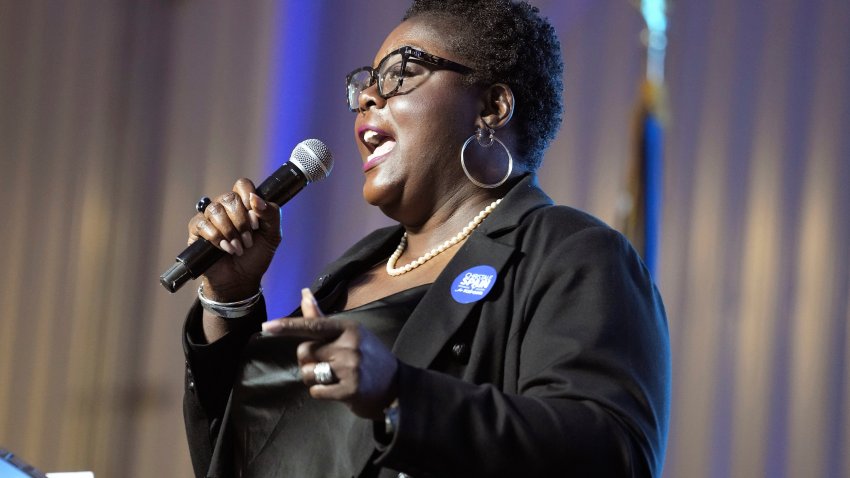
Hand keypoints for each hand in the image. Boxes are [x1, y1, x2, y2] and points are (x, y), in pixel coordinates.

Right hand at [187, 179, 280, 300]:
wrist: (242, 279)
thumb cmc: (256, 255)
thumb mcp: (273, 235)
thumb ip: (271, 214)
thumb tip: (256, 199)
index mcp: (244, 204)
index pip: (242, 184)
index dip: (249, 198)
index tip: (256, 220)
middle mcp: (226, 207)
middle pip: (229, 198)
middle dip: (241, 221)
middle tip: (248, 240)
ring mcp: (210, 218)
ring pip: (215, 210)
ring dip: (230, 231)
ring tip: (237, 248)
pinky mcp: (197, 231)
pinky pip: (201, 224)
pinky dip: (215, 237)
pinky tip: (224, 249)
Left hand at [262, 289, 398, 419]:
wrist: (395, 386)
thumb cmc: (367, 356)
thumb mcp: (348, 333)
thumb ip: (321, 317)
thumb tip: (303, 293)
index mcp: (348, 327)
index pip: (312, 325)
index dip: (288, 327)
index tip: (267, 327)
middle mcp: (349, 345)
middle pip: (304, 352)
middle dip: (308, 360)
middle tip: (326, 364)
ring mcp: (350, 368)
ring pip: (308, 373)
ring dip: (314, 378)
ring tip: (333, 377)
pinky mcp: (349, 390)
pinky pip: (316, 391)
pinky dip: (322, 392)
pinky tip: (338, 389)